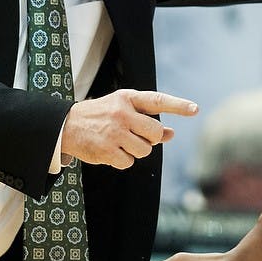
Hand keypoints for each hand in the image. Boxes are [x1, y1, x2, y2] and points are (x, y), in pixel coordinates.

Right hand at [61, 89, 196, 168]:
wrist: (66, 125)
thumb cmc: (101, 116)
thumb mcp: (123, 110)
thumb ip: (147, 120)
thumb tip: (172, 134)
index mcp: (127, 98)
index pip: (158, 100)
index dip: (178, 105)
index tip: (195, 109)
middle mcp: (122, 112)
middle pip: (155, 132)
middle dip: (150, 138)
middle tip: (134, 135)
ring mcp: (114, 132)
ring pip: (144, 150)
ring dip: (135, 151)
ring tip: (118, 142)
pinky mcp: (106, 150)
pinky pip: (128, 162)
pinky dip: (122, 160)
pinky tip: (109, 150)